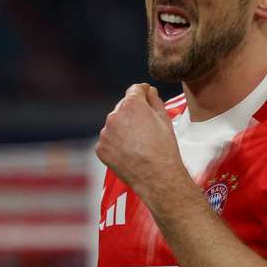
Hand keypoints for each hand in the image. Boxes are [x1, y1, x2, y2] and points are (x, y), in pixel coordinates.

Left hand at [95, 83, 187, 198]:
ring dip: (123, 129)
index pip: (135, 90)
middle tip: (145, 126)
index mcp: (131, 105)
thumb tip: (149, 92)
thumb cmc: (163, 149)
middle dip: (132, 113)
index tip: (146, 95)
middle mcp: (114, 116)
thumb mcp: (165, 119)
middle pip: (123, 107)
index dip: (143, 92)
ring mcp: (106, 133)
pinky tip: (129, 152)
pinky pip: (108, 141)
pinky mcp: (101, 148)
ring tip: (138, 143)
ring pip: (114, 125)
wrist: (155, 176)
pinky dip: (116, 144)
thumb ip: (155, 101)